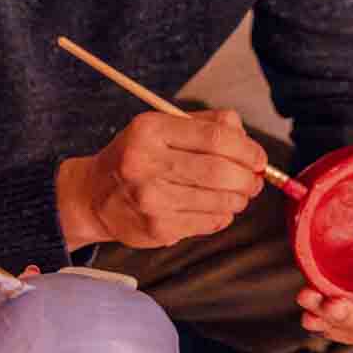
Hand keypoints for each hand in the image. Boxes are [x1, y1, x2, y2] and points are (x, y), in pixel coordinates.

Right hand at [56, 108, 266, 250]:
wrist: (94, 196)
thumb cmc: (136, 157)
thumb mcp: (162, 127)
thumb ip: (206, 124)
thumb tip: (247, 140)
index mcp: (150, 130)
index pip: (216, 137)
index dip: (247, 149)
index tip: (258, 158)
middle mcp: (146, 163)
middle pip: (221, 171)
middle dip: (247, 178)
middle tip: (252, 180)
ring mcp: (151, 199)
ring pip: (219, 200)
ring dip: (238, 199)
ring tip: (235, 194)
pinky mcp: (157, 228)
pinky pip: (209, 222)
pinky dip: (221, 215)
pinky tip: (211, 208)